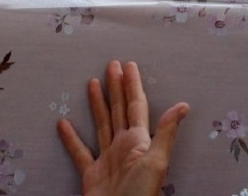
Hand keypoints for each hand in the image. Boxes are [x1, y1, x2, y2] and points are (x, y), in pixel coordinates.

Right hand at [58, 61, 188, 195]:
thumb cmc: (139, 195)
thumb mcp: (156, 162)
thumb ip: (165, 133)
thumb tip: (183, 106)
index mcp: (138, 141)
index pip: (135, 106)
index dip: (132, 85)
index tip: (128, 65)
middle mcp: (123, 146)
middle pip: (118, 110)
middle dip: (116, 87)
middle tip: (112, 64)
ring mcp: (107, 159)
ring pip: (101, 124)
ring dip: (98, 104)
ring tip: (92, 83)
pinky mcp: (92, 174)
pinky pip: (80, 151)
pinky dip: (71, 138)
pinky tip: (64, 123)